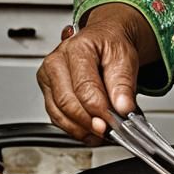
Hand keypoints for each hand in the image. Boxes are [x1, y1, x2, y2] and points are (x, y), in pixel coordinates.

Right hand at [36, 3, 157, 143]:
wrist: (105, 39)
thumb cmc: (112, 45)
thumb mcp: (125, 57)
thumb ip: (124, 84)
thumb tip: (123, 108)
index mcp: (76, 48)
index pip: (84, 87)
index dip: (99, 109)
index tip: (114, 122)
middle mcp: (56, 62)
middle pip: (67, 103)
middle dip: (89, 122)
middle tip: (108, 131)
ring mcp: (48, 77)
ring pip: (59, 114)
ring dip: (81, 130)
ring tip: (102, 134)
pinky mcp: (47, 92)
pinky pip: (57, 117)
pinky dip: (75, 129)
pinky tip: (91, 132)